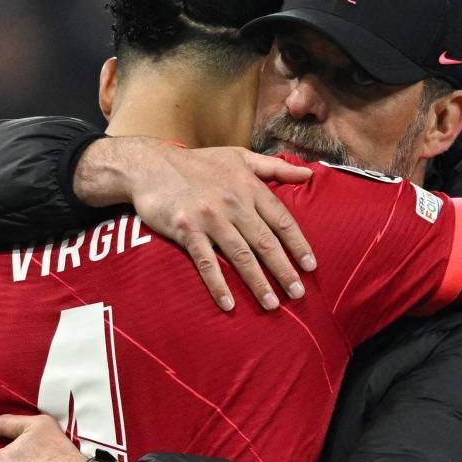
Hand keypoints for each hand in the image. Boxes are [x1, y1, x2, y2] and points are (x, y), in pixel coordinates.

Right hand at [75, 138, 316, 310]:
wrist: (150, 165)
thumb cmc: (198, 163)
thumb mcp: (239, 157)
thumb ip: (275, 167)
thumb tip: (310, 175)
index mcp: (249, 186)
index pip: (282, 220)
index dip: (298, 245)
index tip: (311, 267)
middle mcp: (233, 203)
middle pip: (265, 242)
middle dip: (284, 270)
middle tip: (298, 294)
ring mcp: (209, 217)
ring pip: (240, 256)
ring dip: (258, 283)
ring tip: (272, 304)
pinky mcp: (186, 230)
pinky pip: (206, 263)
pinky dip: (218, 285)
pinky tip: (229, 304)